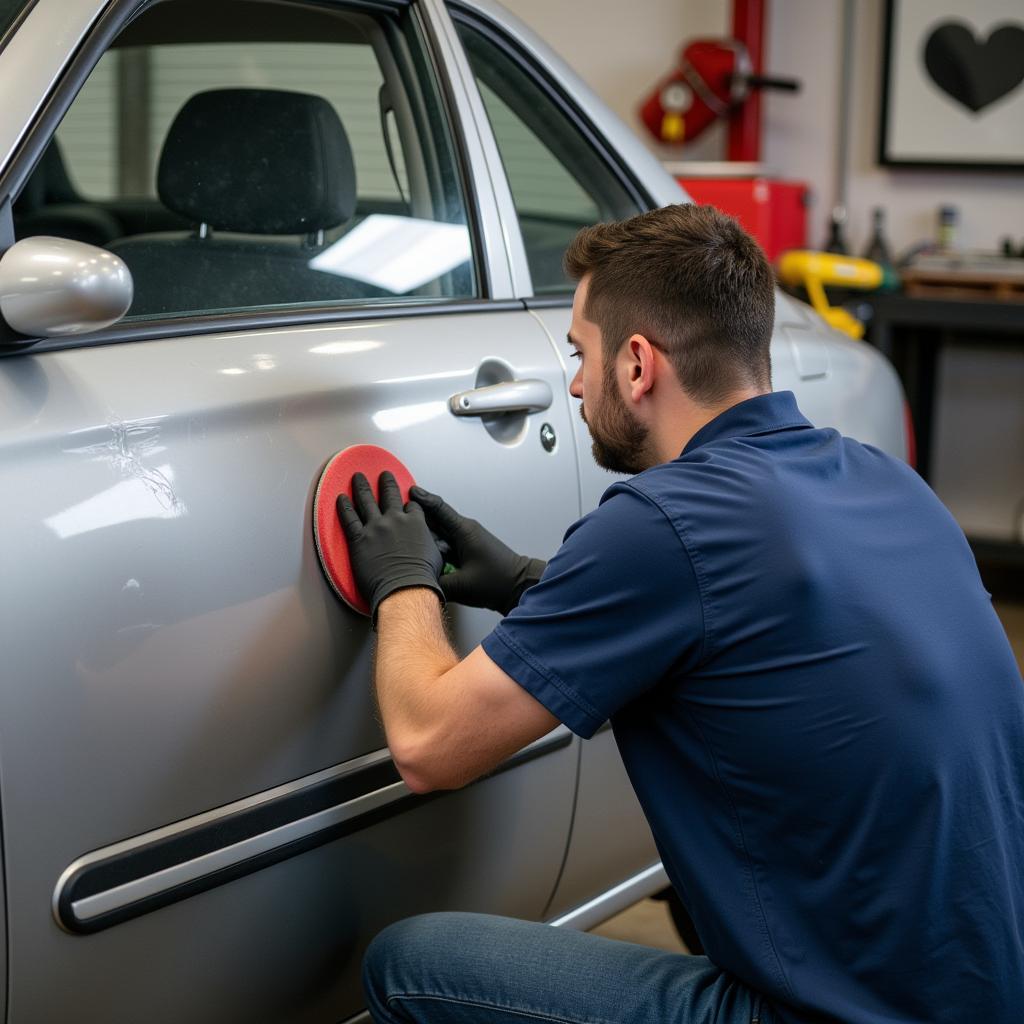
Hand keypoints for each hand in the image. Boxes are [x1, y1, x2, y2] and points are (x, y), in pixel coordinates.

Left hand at [337, 471, 444, 625]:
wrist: (405, 589)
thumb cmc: (421, 579)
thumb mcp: (435, 556)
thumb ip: (430, 544)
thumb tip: (430, 547)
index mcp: (416, 523)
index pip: (412, 506)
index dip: (409, 503)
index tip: (407, 499)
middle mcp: (395, 520)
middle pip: (390, 495)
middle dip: (387, 483)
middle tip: (384, 475)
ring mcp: (376, 528)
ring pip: (366, 501)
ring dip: (361, 486)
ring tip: (358, 477)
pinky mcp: (359, 539)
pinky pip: (349, 518)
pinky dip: (343, 507)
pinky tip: (340, 498)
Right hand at [410, 485, 545, 614]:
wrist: (519, 587)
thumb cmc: (497, 582)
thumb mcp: (461, 586)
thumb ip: (435, 582)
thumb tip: (415, 582)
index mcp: (464, 531)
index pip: (439, 509)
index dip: (422, 499)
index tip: (407, 491)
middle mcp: (464, 532)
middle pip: (434, 520)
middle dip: (416, 517)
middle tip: (396, 513)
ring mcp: (466, 541)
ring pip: (438, 533)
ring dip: (424, 533)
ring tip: (403, 533)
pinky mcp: (467, 551)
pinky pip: (445, 544)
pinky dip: (433, 546)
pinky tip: (421, 552)